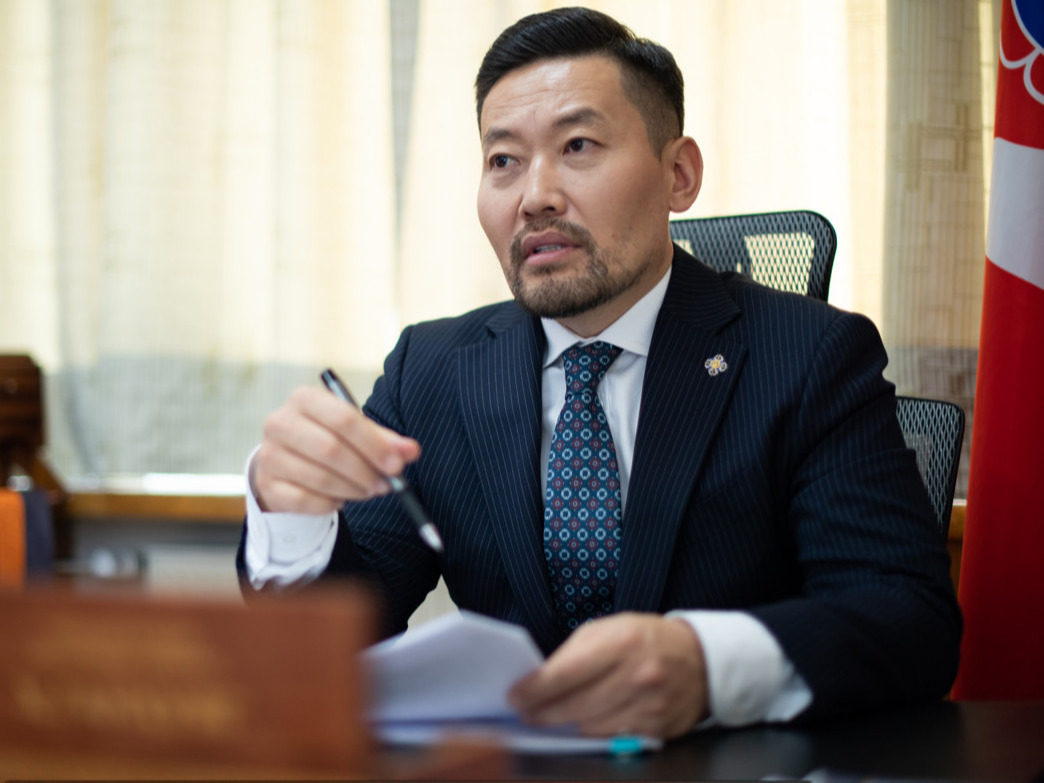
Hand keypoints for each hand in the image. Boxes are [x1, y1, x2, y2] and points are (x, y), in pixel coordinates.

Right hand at [253, 386, 420, 513]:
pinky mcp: (268, 484)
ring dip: (352, 489)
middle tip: (386, 484)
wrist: (287, 462)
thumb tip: (410, 451)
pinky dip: (330, 503)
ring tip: (367, 490)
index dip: (373, 444)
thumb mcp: (357, 433)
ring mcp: (270, 454)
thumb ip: (385, 440)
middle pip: (330, 449)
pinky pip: (306, 500)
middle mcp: (281, 422)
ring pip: (320, 478)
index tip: (396, 464)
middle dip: (365, 470)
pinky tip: (340, 499)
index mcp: (305, 399)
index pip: (343, 418)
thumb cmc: (329, 439)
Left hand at [508, 613, 709, 738]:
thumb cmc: (647, 638)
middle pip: (574, 705)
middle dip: (543, 711)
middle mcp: (637, 674)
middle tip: (526, 711)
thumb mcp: (610, 628)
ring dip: (568, 722)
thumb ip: (574, 651)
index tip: (515, 696)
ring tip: (557, 713)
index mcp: (622, 641)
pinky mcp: (657, 729)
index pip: (565, 673)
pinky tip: (589, 718)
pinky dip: (595, 730)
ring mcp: (649, 705)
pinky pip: (612, 738)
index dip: (535, 689)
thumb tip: (540, 679)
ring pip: (590, 726)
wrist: (702, 658)